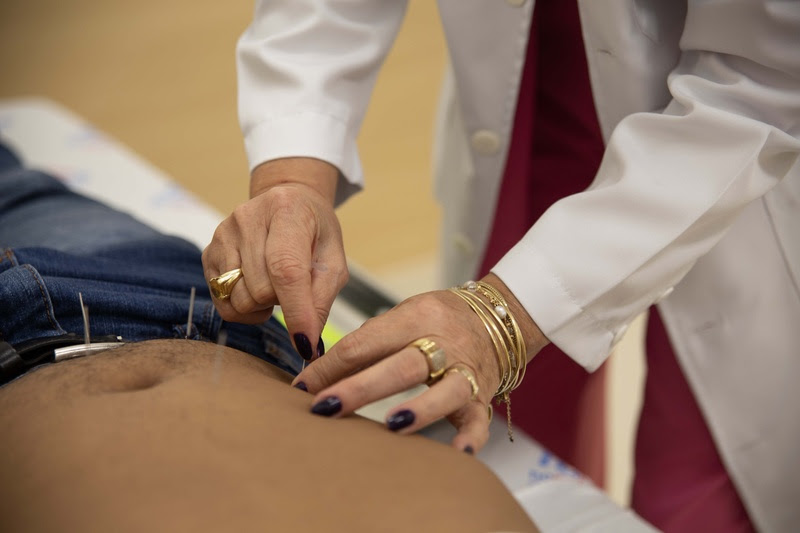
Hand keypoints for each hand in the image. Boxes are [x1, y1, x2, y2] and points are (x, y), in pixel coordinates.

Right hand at [202, 158, 347, 359]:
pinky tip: (256, 288)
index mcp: (287, 211)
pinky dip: (243, 307)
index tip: (305, 343)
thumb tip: (308, 344)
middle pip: (260, 290)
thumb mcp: (333, 261)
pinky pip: (221, 301)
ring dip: (261, 304)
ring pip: (238, 299)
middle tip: (294, 287)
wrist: (288, 202)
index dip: (296, 310)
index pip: (286, 269)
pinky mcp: (208, 251)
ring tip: (275, 285)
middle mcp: (248, 218)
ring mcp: (223, 233)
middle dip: (281, 302)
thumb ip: (322, 299)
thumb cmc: (315, 233)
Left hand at [292, 273, 548, 451]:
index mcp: (417, 316)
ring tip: (391, 425)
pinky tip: (455, 453)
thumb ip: (366, 344)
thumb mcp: (403, 316)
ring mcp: (467, 370)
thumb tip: (317, 374)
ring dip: (421, 408)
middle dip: (361, 388)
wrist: (498, 317)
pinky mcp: (485, 394)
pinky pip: (480, 418)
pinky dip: (470, 437)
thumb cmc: (439, 319)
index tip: (302, 387)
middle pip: (402, 365)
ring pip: (447, 389)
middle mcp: (445, 342)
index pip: (366, 342)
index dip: (330, 366)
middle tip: (325, 407)